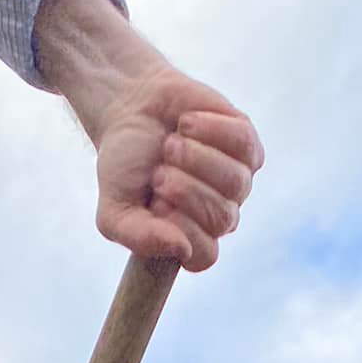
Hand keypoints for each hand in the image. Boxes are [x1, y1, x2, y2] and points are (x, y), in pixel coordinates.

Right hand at [98, 63, 262, 270]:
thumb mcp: (115, 210)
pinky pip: (245, 144)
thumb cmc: (126, 164)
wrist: (129, 108)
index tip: (156, 202)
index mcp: (191, 237)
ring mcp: (237, 180)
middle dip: (185, 189)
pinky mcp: (246, 143)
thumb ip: (138, 238)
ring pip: (236, 182)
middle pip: (221, 218)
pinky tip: (188, 123)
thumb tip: (181, 249)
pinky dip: (212, 129)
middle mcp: (219, 214)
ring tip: (171, 144)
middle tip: (159, 171)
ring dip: (195, 157)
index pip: (204, 254)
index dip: (180, 226)